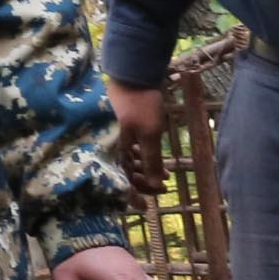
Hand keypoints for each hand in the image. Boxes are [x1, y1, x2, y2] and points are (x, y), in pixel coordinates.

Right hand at [106, 78, 167, 196]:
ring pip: (131, 162)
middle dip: (144, 184)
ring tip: (166, 177)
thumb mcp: (150, 133)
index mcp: (115, 150)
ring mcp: (118, 137)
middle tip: (162, 189)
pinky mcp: (124, 128)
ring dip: (147, 171)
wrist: (133, 72)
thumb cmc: (140, 103)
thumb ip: (151, 161)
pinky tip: (160, 161)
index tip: (146, 207)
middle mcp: (112, 147)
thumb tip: (155, 185)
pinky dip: (145, 157)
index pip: (121, 181)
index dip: (132, 196)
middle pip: (125, 174)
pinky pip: (133, 149)